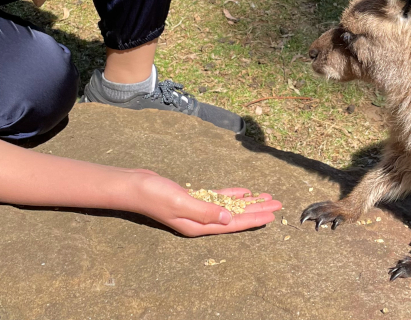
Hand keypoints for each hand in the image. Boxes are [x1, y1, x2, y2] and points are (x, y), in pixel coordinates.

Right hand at [128, 171, 281, 236]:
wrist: (133, 185)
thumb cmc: (153, 194)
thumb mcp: (180, 202)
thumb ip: (205, 211)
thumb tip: (229, 218)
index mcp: (197, 226)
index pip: (231, 224)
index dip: (253, 219)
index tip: (271, 215)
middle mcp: (199, 220)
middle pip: (234, 216)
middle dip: (256, 210)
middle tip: (277, 204)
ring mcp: (195, 210)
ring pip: (228, 207)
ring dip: (247, 202)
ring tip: (266, 197)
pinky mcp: (191, 198)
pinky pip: (216, 198)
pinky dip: (231, 194)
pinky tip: (243, 191)